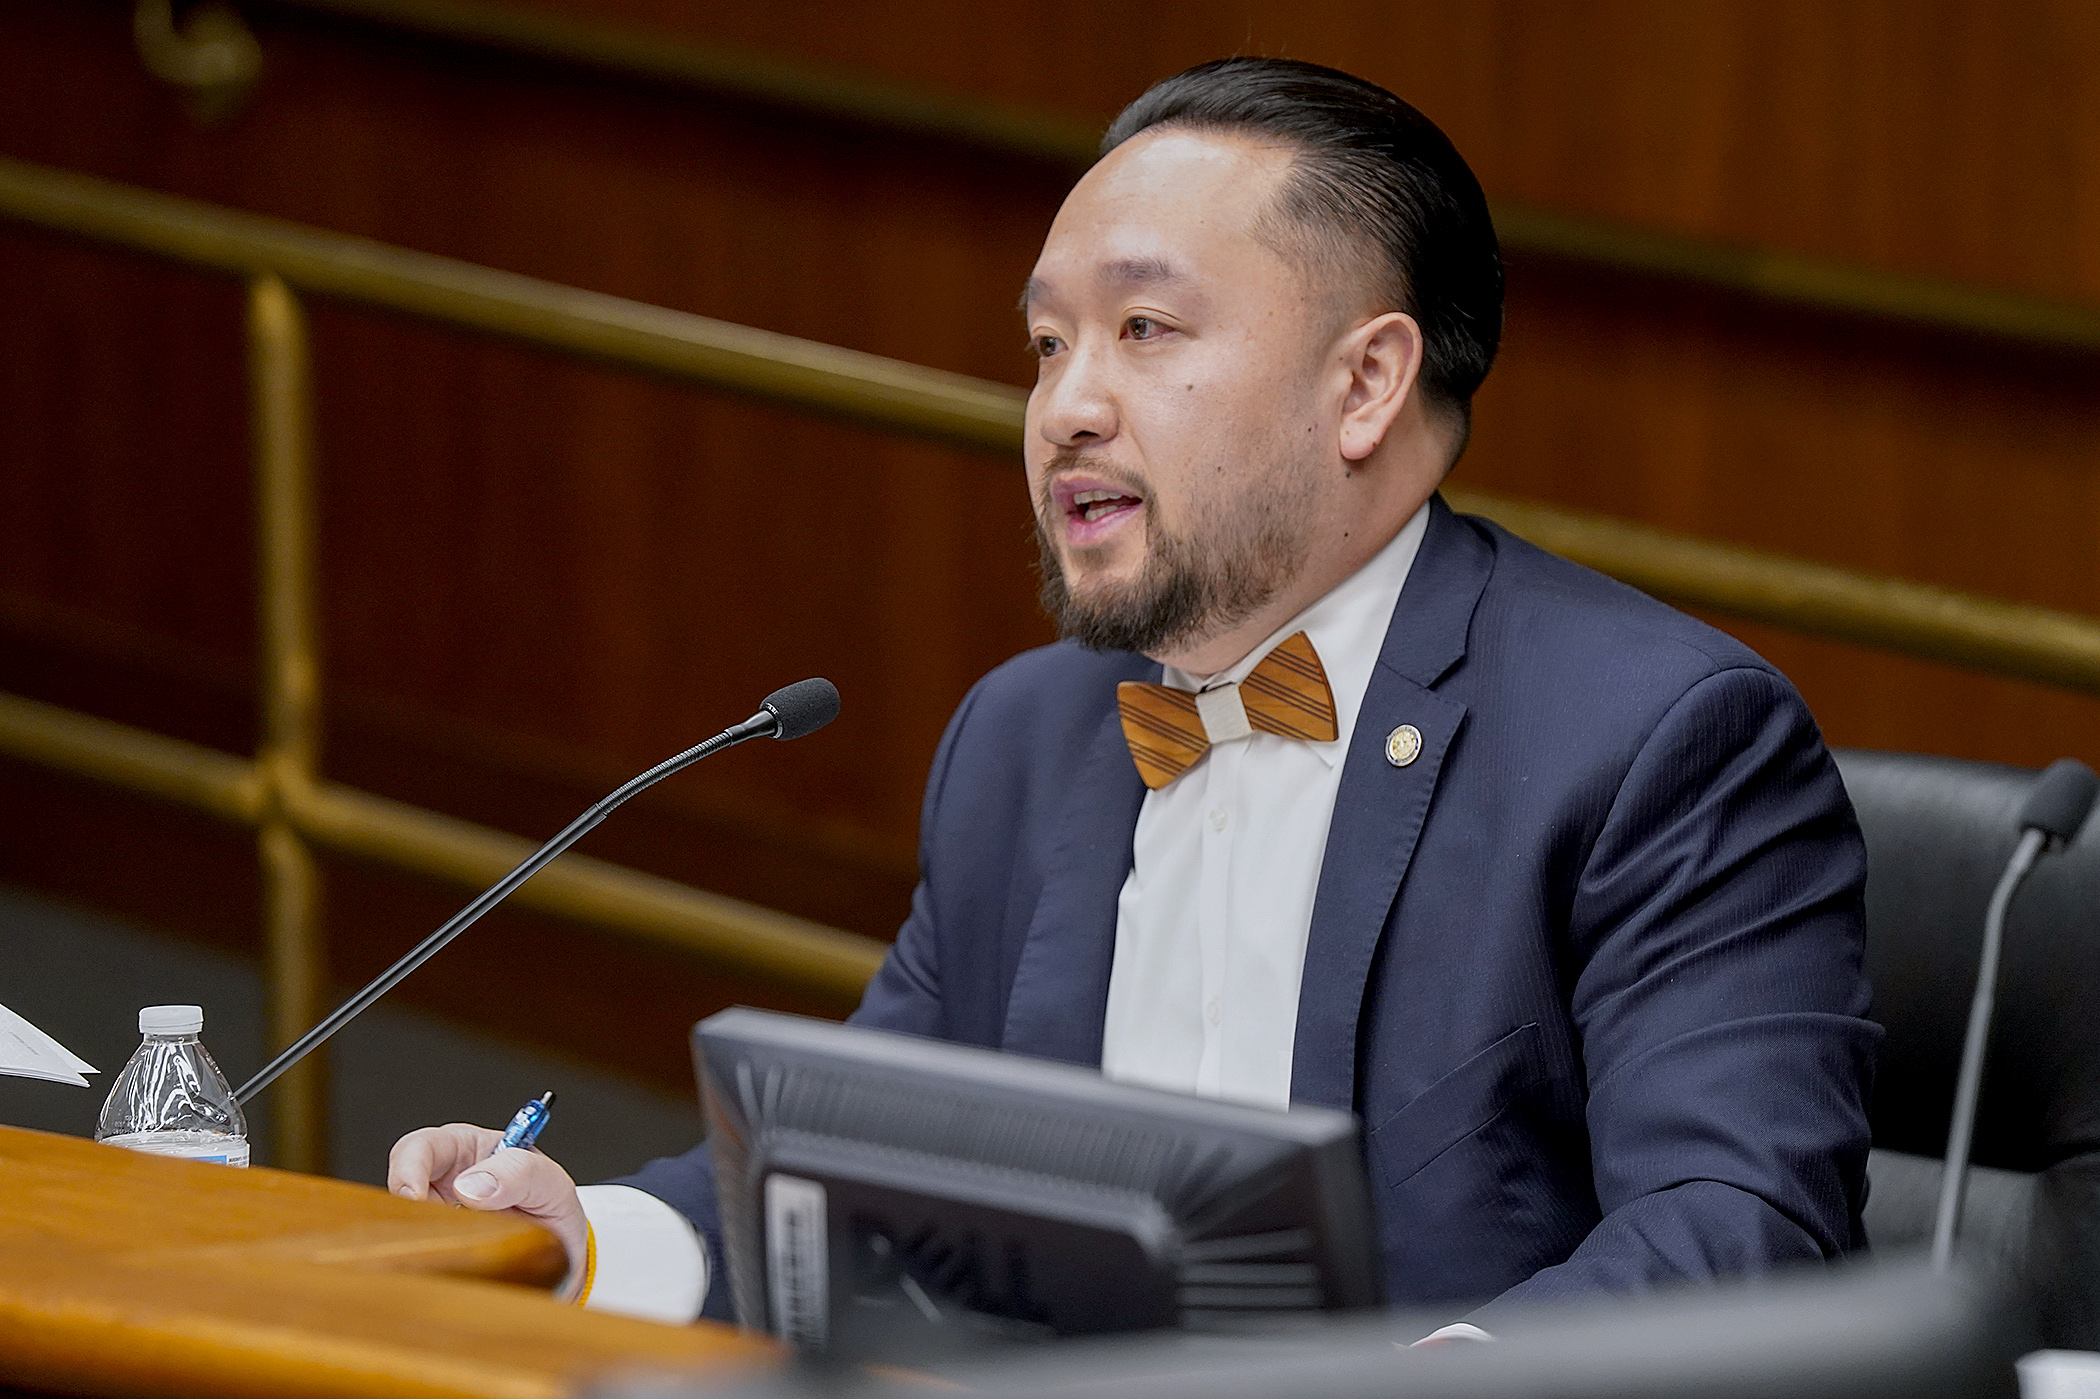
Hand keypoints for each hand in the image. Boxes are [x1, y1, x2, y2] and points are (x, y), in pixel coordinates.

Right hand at [388, 1123, 587, 1287]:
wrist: (563, 1252)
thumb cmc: (551, 1206)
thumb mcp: (551, 1183)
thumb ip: (521, 1173)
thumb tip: (471, 1185)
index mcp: (469, 1149)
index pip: (423, 1146)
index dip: (409, 1167)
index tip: (415, 1197)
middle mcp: (445, 1180)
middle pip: (399, 1184)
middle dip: (404, 1209)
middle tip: (425, 1233)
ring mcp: (437, 1215)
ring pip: (401, 1223)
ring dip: (418, 1239)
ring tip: (453, 1250)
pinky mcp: (436, 1249)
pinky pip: (417, 1254)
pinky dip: (426, 1262)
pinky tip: (450, 1267)